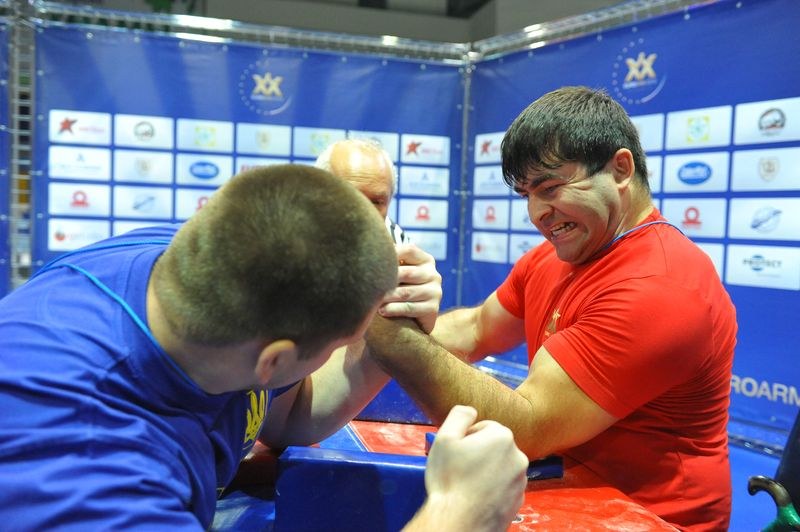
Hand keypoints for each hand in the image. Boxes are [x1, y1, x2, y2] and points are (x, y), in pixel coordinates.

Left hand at [379, 244, 441, 333]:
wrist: (414, 320)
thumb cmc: (400, 291)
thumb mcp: (398, 273)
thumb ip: (390, 260)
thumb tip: (371, 240)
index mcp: (426, 260)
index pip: (409, 250)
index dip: (391, 253)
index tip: (370, 259)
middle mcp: (433, 274)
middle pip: (406, 273)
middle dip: (386, 279)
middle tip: (366, 283)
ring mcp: (435, 292)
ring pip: (405, 292)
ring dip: (386, 296)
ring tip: (370, 300)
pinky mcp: (433, 309)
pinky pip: (410, 308)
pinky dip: (394, 309)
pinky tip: (381, 311)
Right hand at [424, 405, 527, 530]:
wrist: (460, 523)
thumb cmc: (450, 480)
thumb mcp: (445, 437)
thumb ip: (460, 415)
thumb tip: (471, 411)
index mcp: (503, 437)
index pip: (483, 427)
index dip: (466, 438)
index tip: (457, 452)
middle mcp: (518, 456)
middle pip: (493, 446)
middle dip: (478, 453)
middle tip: (460, 467)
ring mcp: (521, 480)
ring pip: (499, 466)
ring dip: (485, 470)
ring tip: (467, 484)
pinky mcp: (519, 500)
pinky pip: (504, 485)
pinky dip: (492, 488)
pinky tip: (476, 495)